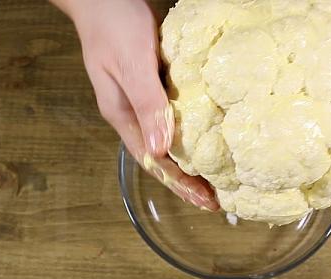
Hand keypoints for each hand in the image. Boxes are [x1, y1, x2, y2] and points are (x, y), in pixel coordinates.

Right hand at [50, 0, 218, 210]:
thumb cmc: (113, 25)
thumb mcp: (131, 64)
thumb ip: (146, 104)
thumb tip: (160, 150)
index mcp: (123, 115)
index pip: (153, 161)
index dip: (179, 183)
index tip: (204, 201)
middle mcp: (133, 114)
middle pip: (162, 157)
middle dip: (186, 181)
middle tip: (216, 200)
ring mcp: (143, 100)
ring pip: (169, 140)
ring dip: (190, 161)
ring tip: (215, 179)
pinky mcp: (154, 85)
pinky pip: (174, 118)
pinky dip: (191, 134)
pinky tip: (207, 139)